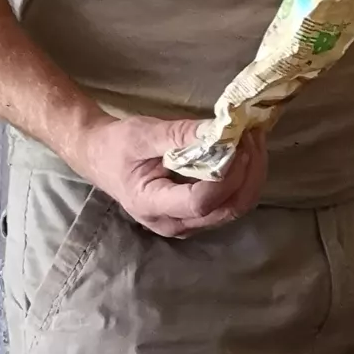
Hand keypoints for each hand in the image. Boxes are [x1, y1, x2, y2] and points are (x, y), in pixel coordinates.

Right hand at [66, 114, 268, 238]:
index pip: (201, 202)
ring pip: (235, 208)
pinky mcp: (198, 215)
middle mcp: (173, 223)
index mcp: (151, 205)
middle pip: (227, 209)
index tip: (239, 145)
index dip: (227, 177)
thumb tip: (219, 130)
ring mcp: (188, 223)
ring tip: (252, 139)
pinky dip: (244, 178)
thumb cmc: (116, 145)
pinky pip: (230, 202)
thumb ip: (179, 134)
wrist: (100, 156)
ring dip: (251, 175)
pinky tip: (246, 152)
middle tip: (253, 136)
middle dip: (248, 173)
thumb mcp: (142, 134)